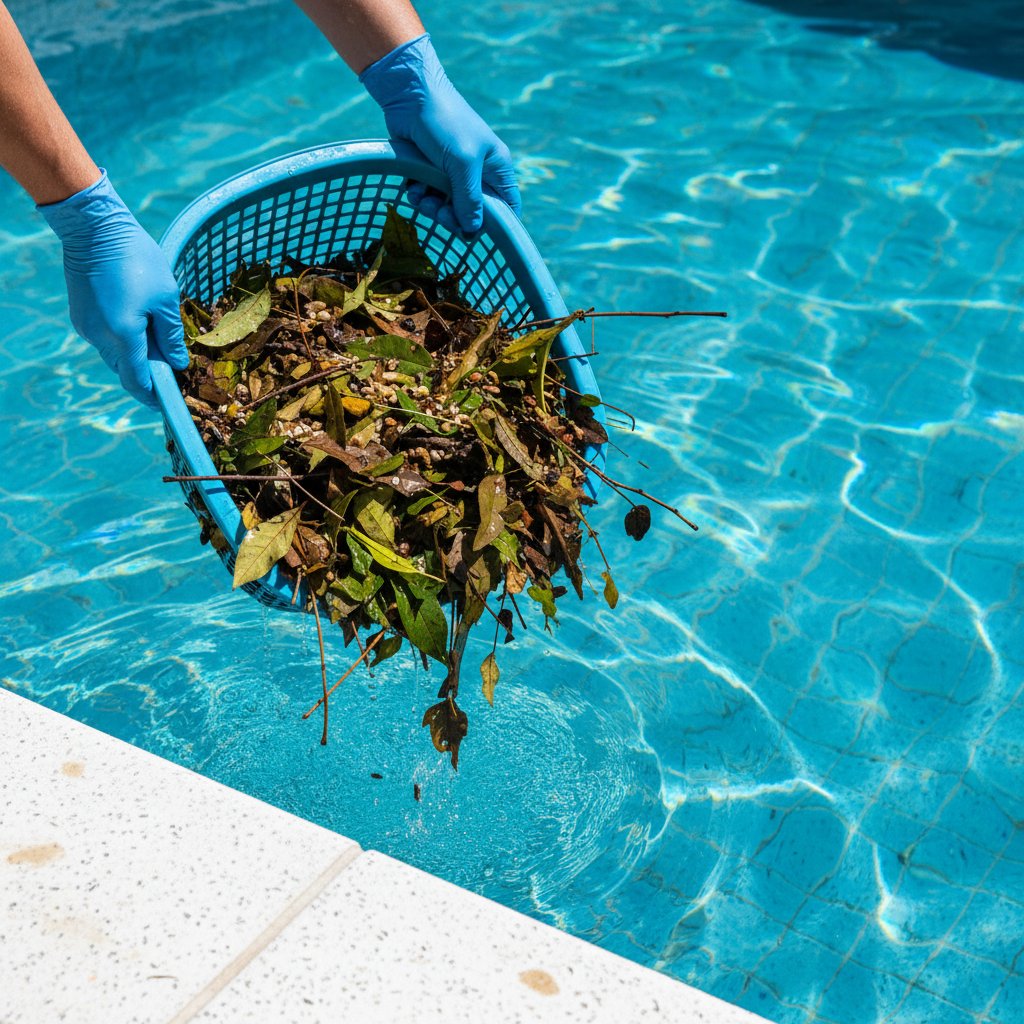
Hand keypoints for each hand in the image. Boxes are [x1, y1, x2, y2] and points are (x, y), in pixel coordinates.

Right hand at [39, 171, 187, 407]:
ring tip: (160, 350)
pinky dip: (123, 342)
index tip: (170, 404)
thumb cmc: (137, 260)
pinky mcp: (80, 316)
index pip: (138, 380)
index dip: (154, 396)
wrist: (94, 228)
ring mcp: (86, 327)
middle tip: (171, 375)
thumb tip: (177, 364)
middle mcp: (100, 338)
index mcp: (123, 337)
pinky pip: (105, 340)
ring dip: (136, 358)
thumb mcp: (165, 298)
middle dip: (148, 377)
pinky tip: (139, 329)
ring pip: (115, 356)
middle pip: (126, 371)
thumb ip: (171, 336)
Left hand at [360, 34, 520, 235]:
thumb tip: (472, 231)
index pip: (507, 206)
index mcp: (496, 168)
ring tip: (422, 196)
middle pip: (472, 213)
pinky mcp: (429, 169)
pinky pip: (428, 195)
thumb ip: (469, 200)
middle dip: (454, 217)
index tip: (476, 234)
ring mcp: (452, 171)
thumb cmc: (445, 122)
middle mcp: (477, 172)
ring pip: (447, 207)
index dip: (496, 225)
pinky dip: (419, 195)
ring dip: (432, 208)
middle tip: (440, 214)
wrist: (410, 93)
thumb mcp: (463, 164)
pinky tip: (412, 185)